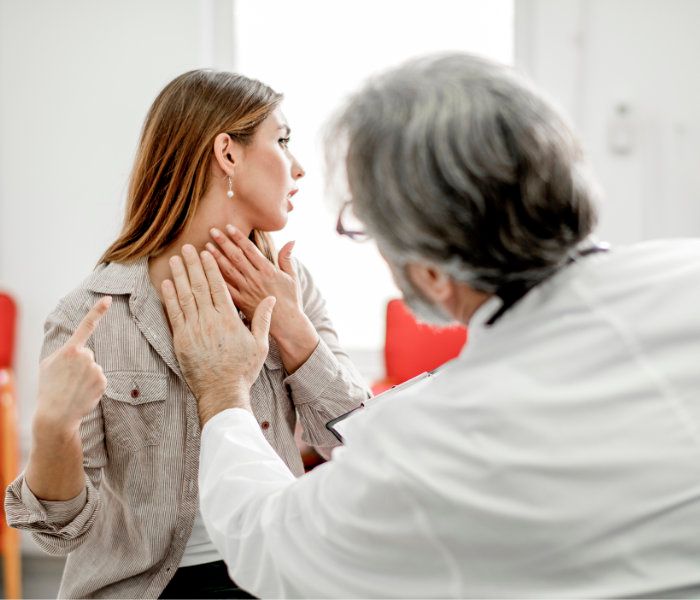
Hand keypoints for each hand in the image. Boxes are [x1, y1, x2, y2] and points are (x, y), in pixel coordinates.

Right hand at [34, 297, 110, 435]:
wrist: (56, 415)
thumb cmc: (49, 388)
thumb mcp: (48, 364)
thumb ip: (64, 353)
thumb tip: (80, 350)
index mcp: (70, 349)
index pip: (86, 326)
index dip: (98, 311)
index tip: (109, 298)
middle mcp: (86, 356)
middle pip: (87, 355)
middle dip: (79, 365)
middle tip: (66, 380)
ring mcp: (96, 369)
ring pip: (93, 368)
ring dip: (85, 377)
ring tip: (72, 388)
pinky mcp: (103, 381)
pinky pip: (99, 379)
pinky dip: (92, 386)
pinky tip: (82, 393)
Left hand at [162, 244, 275, 424]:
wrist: (222, 392)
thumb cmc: (243, 369)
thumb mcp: (260, 344)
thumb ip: (263, 319)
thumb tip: (271, 299)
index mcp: (229, 318)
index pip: (219, 286)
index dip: (211, 267)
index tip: (207, 253)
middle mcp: (210, 320)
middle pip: (199, 285)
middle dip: (193, 264)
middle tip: (186, 247)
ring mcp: (193, 329)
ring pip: (184, 295)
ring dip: (179, 275)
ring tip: (174, 259)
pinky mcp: (181, 339)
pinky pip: (174, 313)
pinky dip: (169, 296)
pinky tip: (166, 283)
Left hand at [207, 225, 318, 371]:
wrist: (287, 326)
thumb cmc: (291, 301)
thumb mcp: (293, 278)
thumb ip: (287, 259)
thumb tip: (291, 241)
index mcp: (268, 272)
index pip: (250, 250)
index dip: (238, 238)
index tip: (228, 227)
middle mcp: (255, 280)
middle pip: (236, 258)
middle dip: (223, 243)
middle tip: (212, 231)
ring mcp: (246, 292)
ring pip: (227, 272)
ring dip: (215, 258)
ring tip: (204, 247)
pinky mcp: (240, 304)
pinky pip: (224, 290)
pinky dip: (214, 280)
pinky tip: (204, 272)